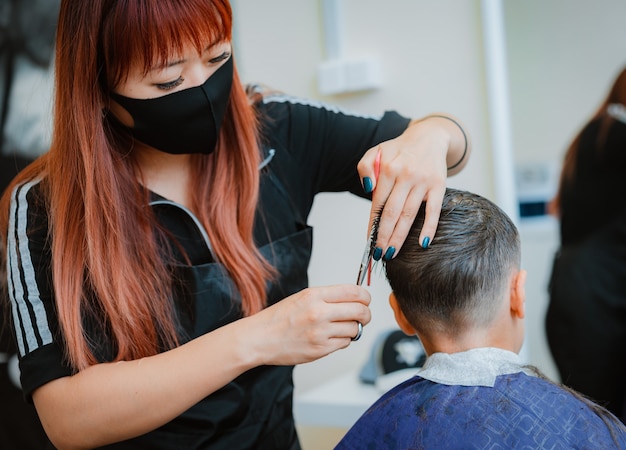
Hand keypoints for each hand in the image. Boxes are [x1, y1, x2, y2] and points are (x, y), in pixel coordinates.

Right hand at [247, 285, 370, 365]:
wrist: (260, 338)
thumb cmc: (279, 318)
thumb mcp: (302, 297)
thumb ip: (328, 298)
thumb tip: (354, 300)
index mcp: (315, 295)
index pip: (354, 292)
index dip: (365, 297)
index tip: (365, 300)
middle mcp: (319, 312)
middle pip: (360, 311)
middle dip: (365, 314)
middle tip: (362, 316)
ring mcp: (321, 332)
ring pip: (354, 329)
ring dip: (353, 329)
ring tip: (340, 328)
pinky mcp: (321, 349)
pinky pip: (345, 343)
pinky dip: (342, 340)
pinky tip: (330, 337)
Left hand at [357, 115, 468, 257]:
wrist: (429, 137)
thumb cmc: (399, 149)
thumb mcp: (376, 151)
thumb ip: (365, 168)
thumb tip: (367, 189)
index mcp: (387, 169)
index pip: (377, 203)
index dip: (372, 224)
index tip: (369, 241)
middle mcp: (405, 176)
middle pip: (392, 212)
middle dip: (384, 236)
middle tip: (379, 254)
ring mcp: (423, 182)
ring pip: (409, 214)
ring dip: (400, 236)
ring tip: (392, 252)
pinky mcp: (439, 186)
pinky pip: (434, 211)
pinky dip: (429, 228)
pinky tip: (423, 243)